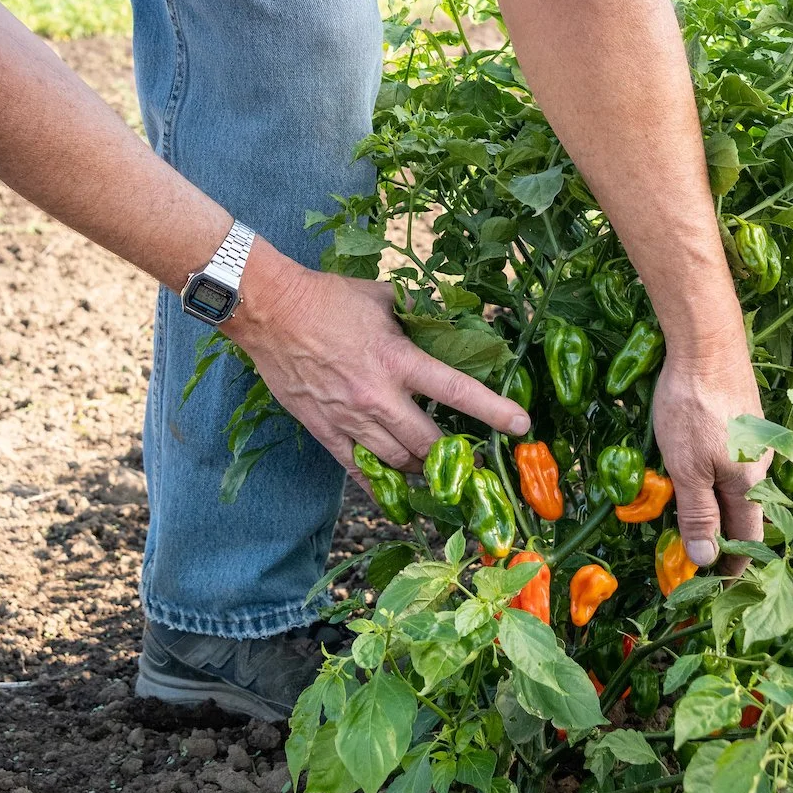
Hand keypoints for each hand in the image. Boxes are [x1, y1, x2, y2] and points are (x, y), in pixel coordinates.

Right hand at [232, 249, 528, 475]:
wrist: (271, 311)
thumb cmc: (328, 298)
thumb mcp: (382, 298)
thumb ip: (415, 316)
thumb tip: (441, 322)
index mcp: (398, 359)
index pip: (456, 390)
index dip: (493, 410)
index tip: (521, 425)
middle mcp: (378, 396)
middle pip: (428, 443)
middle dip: (451, 454)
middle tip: (467, 456)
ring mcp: (350, 419)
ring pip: (398, 462)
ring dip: (419, 467)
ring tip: (430, 464)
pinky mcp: (325, 431)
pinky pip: (359, 472)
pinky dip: (382, 486)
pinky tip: (397, 494)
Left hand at [652, 339, 770, 565]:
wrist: (707, 343)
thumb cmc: (693, 408)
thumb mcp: (686, 467)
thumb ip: (698, 513)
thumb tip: (708, 560)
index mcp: (748, 484)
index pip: (747, 539)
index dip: (734, 568)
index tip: (722, 593)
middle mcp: (760, 465)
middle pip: (746, 514)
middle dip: (728, 542)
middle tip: (704, 563)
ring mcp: (755, 440)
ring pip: (739, 485)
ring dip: (721, 508)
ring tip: (699, 524)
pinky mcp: (745, 419)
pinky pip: (734, 461)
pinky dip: (719, 479)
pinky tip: (701, 475)